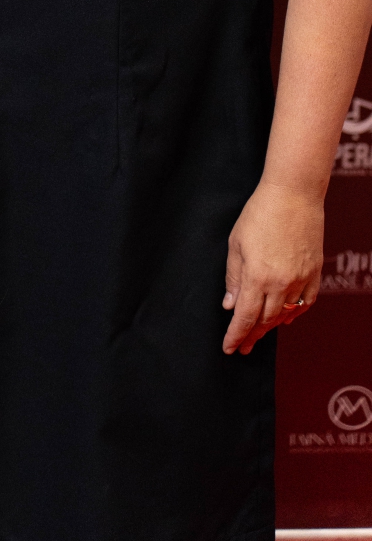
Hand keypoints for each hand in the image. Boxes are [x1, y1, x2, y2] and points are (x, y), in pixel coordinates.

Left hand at [222, 181, 322, 354]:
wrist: (293, 195)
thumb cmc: (259, 214)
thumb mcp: (236, 243)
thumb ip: (233, 277)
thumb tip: (231, 305)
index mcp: (257, 276)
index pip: (245, 317)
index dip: (236, 335)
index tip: (229, 348)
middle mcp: (281, 283)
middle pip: (265, 320)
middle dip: (251, 335)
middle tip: (242, 346)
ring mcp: (301, 279)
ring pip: (285, 315)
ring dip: (271, 326)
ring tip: (259, 334)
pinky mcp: (315, 272)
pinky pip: (306, 302)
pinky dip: (295, 314)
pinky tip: (286, 319)